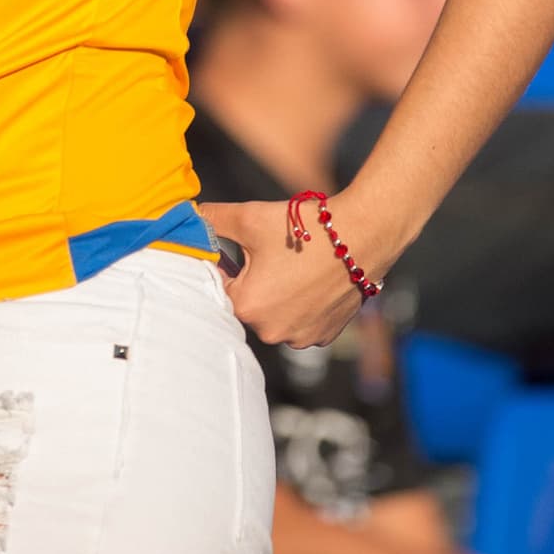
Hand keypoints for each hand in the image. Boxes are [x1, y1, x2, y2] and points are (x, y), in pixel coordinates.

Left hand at [198, 194, 392, 346]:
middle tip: (274, 254)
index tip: (244, 248)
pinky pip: (300, 322)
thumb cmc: (304, 229)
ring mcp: (300, 338)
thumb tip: (191, 215)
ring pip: (275, 314)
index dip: (228, 264)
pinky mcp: (324, 336)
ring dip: (279, 295)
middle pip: (248, 303)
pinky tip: (312, 281)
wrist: (362, 237)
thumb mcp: (249, 217)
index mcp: (247, 307)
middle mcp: (271, 332)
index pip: (220, 286)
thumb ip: (212, 219)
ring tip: (297, 267)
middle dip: (254, 280)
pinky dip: (301, 305)